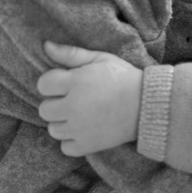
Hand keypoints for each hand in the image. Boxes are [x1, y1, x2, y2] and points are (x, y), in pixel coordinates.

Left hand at [37, 41, 143, 155]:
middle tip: (73, 100)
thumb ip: (71, 53)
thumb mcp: (100, 59)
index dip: (52, 83)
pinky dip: (72, 140)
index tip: (65, 83)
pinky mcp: (87, 145)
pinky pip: (65, 147)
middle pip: (44, 109)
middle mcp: (73, 106)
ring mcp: (79, 128)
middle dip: (56, 103)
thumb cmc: (123, 77)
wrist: (148, 104)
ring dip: (62, 122)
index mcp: (76, 82)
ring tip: (79, 115)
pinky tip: (83, 130)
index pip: (43, 85)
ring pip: (53, 129)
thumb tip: (46, 46)